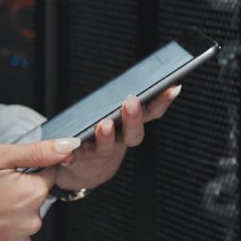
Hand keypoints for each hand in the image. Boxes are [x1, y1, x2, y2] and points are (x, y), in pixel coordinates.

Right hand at [0, 137, 78, 240]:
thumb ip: (37, 152)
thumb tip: (67, 146)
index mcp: (32, 194)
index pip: (47, 175)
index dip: (26, 170)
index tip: (5, 173)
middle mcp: (30, 222)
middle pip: (35, 199)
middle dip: (18, 191)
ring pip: (23, 220)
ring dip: (10, 212)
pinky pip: (12, 239)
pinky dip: (1, 231)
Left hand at [54, 84, 181, 193]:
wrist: (87, 169)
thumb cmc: (103, 134)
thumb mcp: (116, 116)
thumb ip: (124, 101)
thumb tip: (138, 71)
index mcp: (131, 126)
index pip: (152, 113)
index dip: (163, 101)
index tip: (173, 86)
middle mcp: (120, 141)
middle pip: (132, 134)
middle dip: (133, 118)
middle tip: (132, 102)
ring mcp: (101, 152)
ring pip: (105, 147)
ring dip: (106, 137)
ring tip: (104, 125)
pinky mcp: (79, 160)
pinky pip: (75, 157)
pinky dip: (71, 154)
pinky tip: (67, 150)